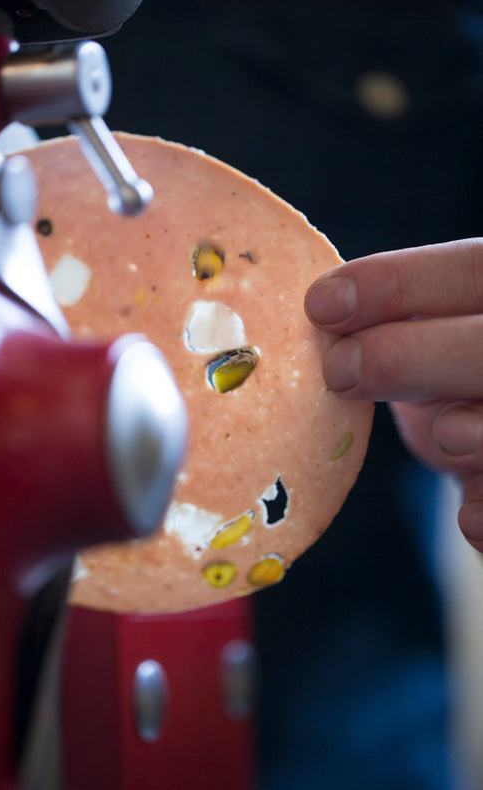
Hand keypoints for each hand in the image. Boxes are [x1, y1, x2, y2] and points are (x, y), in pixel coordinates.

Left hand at [304, 238, 482, 552]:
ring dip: (478, 432)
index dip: (404, 282)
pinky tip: (471, 520)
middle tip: (340, 371)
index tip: (322, 303)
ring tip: (440, 437)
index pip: (475, 269)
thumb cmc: (455, 379)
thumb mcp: (434, 340)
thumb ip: (400, 326)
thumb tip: (324, 317)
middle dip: (417, 354)